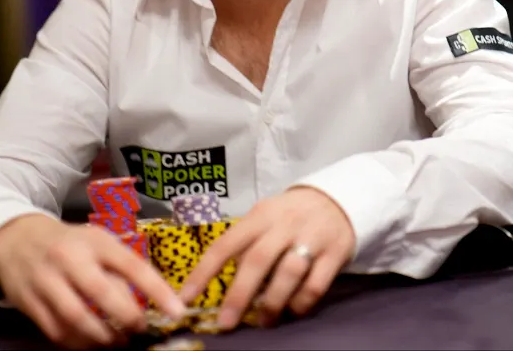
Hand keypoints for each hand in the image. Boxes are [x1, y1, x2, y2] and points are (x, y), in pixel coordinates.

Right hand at [0, 214, 184, 348]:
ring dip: (102, 337)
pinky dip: (77, 343)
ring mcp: (47, 281)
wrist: (18, 239)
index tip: (177, 310)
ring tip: (117, 341)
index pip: (131, 264)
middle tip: (140, 329)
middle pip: (102, 293)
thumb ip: (120, 265)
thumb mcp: (97, 242)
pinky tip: (91, 342)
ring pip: (77, 318)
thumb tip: (153, 297)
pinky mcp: (29, 303)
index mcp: (95, 240)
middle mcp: (71, 258)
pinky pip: (57, 331)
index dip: (156, 289)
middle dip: (126, 317)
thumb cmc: (70, 243)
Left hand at [180, 187, 354, 328]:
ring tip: (264, 320)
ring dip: (273, 302)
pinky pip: (315, 284)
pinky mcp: (334, 253)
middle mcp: (283, 224)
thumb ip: (246, 244)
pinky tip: (294, 309)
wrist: (336, 199)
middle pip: (257, 260)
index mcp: (259, 216)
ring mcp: (311, 237)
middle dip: (239, 295)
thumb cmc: (290, 215)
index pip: (226, 243)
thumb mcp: (264, 219)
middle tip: (226, 323)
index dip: (204, 271)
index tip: (186, 297)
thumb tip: (219, 282)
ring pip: (288, 273)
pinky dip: (302, 303)